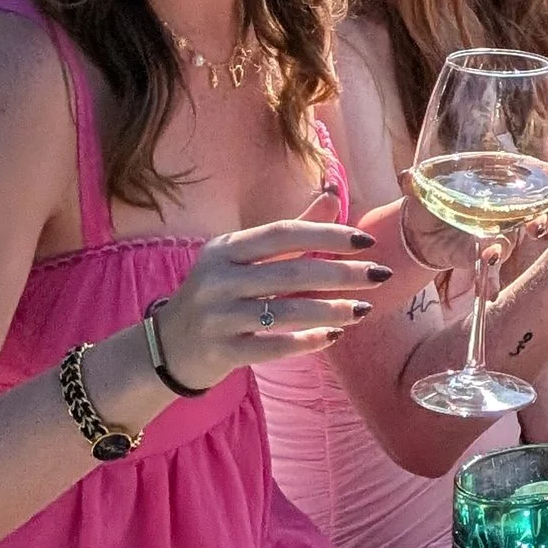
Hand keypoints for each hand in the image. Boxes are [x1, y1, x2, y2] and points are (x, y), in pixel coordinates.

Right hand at [152, 218, 389, 382]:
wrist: (167, 347)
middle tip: (380, 276)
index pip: (284, 233)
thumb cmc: (219, 293)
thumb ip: (289, 231)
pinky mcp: (221, 352)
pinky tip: (333, 336)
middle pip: (291, 273)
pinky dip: (305, 342)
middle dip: (342, 274)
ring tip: (364, 309)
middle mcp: (217, 279)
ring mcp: (217, 317)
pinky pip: (272, 347)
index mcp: (226, 248)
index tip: (366, 241)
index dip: (328, 235)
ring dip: (331, 310)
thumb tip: (332, 195)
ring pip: (285, 312)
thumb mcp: (242, 256)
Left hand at [395, 167, 547, 285]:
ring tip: (493, 254)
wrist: (417, 229)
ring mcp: (494, 235)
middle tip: (536, 227)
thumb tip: (405, 175)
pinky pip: (490, 271)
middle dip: (542, 220)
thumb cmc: (430, 200)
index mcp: (498, 188)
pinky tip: (488, 294)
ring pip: (512, 242)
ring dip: (506, 248)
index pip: (538, 185)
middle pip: (536, 215)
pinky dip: (489, 282)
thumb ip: (416, 183)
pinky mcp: (479, 257)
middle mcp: (503, 211)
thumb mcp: (423, 189)